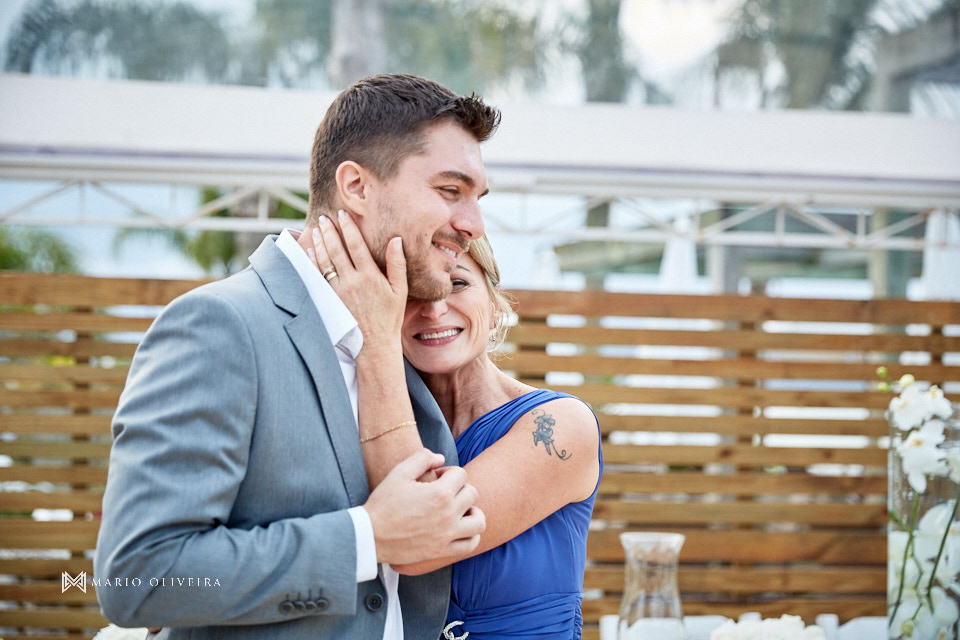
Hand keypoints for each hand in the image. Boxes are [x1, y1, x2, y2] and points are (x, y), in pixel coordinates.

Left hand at [307, 210, 406, 349]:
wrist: (374, 344)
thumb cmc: (390, 317)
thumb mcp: (400, 290)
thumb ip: (398, 264)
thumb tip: (396, 240)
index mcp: (370, 276)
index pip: (356, 245)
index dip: (348, 228)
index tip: (342, 215)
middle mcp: (352, 281)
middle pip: (337, 250)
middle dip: (329, 231)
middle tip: (325, 217)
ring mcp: (339, 290)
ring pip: (326, 261)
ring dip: (320, 243)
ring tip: (317, 229)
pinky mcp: (331, 299)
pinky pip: (319, 276)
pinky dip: (313, 262)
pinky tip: (310, 252)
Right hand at [364, 448, 484, 565]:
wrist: (370, 535)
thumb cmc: (383, 503)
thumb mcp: (399, 472)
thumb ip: (422, 458)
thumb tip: (441, 459)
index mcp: (439, 493)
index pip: (461, 474)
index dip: (449, 472)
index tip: (436, 478)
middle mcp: (448, 514)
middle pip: (472, 493)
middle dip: (460, 488)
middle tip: (444, 492)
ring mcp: (447, 535)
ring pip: (479, 520)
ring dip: (472, 512)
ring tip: (460, 510)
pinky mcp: (442, 551)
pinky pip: (471, 544)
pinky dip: (471, 535)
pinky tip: (460, 529)